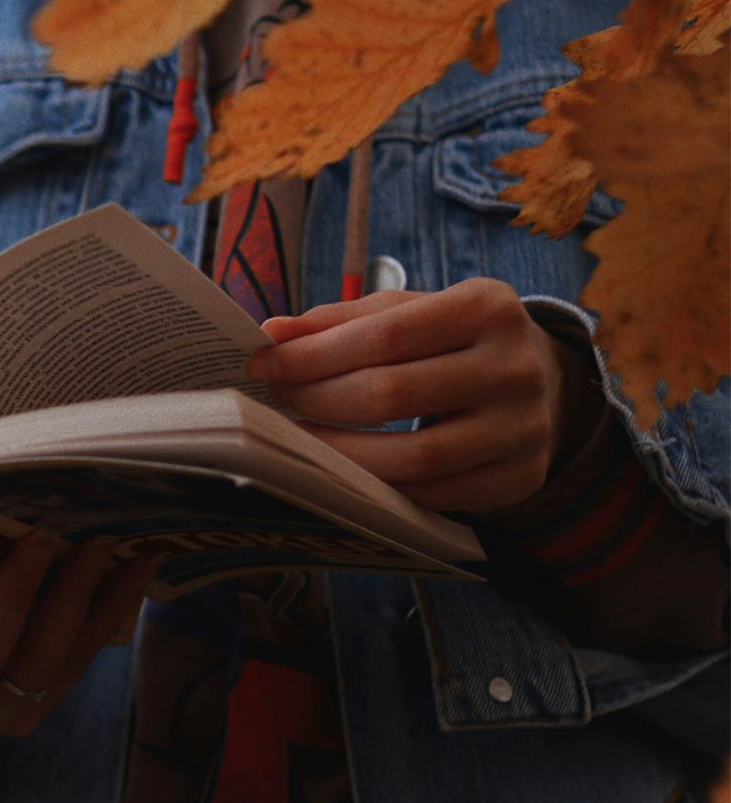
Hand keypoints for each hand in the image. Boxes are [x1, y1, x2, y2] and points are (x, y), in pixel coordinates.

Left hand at [244, 277, 588, 511]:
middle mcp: (515, 366)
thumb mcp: (410, 313)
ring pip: (414, 456)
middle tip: (280, 402)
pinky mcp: (520, 477)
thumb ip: (342, 320)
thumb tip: (272, 334)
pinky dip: (383, 487)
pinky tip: (350, 470)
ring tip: (303, 440)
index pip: (384, 335)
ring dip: (342, 454)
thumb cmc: (453, 341)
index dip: (314, 355)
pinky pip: (436, 495)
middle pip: (392, 394)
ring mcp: (523, 427)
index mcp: (487, 307)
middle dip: (320, 400)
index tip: (263, 366)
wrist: (539, 382)